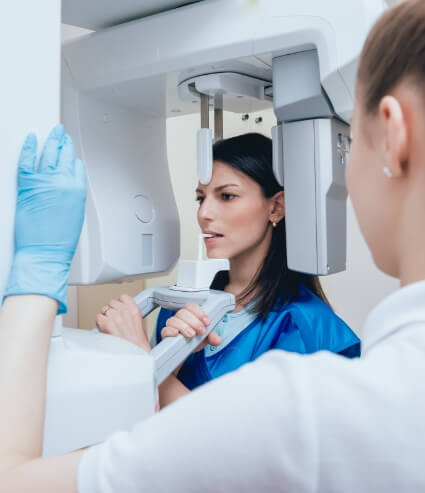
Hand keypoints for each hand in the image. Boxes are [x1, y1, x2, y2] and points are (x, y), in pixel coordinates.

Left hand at [3, 125, 85, 313]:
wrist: (45, 252)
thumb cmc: (60, 240)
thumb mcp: (76, 215)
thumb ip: (72, 195)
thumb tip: (67, 185)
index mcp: (77, 190)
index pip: (76, 166)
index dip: (72, 158)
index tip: (70, 152)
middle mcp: (62, 182)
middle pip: (63, 155)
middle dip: (63, 142)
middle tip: (62, 134)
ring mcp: (44, 182)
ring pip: (48, 153)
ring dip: (51, 140)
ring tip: (52, 132)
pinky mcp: (27, 185)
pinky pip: (26, 160)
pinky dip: (28, 147)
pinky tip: (31, 139)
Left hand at [96, 294, 150, 351]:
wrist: (136, 352)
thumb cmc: (138, 341)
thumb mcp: (139, 322)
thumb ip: (130, 313)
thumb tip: (122, 311)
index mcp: (134, 309)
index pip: (123, 297)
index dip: (119, 303)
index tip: (119, 307)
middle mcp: (125, 311)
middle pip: (112, 302)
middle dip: (112, 310)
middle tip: (114, 319)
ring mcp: (115, 317)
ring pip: (104, 309)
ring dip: (105, 317)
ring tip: (110, 325)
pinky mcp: (106, 324)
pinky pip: (98, 317)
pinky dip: (100, 323)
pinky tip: (105, 328)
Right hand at [161, 301, 220, 351]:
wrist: (186, 352)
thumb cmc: (194, 340)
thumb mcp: (205, 338)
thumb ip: (212, 337)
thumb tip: (217, 340)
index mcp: (189, 314)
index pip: (191, 306)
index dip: (199, 312)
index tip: (207, 322)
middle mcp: (180, 318)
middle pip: (183, 312)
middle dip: (194, 322)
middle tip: (201, 331)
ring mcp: (172, 325)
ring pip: (174, 320)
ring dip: (185, 327)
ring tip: (192, 335)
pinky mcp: (166, 334)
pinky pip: (165, 330)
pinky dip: (170, 331)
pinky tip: (177, 333)